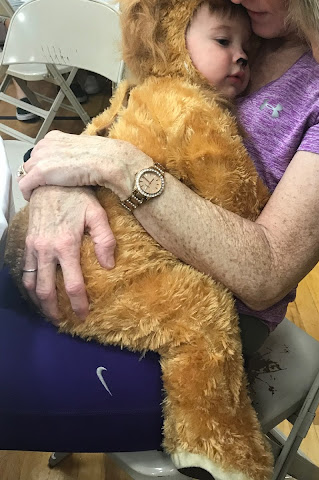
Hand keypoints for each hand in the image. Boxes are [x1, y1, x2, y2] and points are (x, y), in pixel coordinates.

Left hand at [19, 130, 150, 199]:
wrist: (107, 161)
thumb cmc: (101, 156)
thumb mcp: (82, 148)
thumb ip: (71, 152)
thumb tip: (72, 160)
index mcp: (54, 137)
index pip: (39, 152)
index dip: (42, 164)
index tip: (49, 175)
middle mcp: (44, 144)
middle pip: (30, 162)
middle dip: (35, 174)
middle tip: (45, 186)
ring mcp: (41, 158)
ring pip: (26, 173)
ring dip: (32, 183)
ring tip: (41, 192)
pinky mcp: (40, 172)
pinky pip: (24, 185)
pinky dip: (28, 193)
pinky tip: (34, 198)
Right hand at [22, 186, 115, 320]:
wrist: (50, 180)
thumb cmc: (77, 196)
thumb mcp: (97, 213)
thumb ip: (105, 240)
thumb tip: (109, 265)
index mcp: (66, 245)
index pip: (73, 284)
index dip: (78, 303)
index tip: (84, 315)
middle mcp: (46, 250)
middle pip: (46, 291)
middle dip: (54, 310)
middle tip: (63, 321)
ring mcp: (33, 247)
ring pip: (32, 284)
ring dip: (40, 301)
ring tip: (50, 310)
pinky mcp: (27, 243)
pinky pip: (26, 271)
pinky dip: (31, 285)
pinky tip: (39, 290)